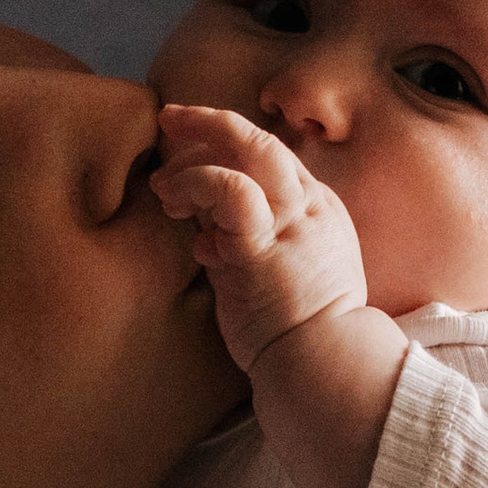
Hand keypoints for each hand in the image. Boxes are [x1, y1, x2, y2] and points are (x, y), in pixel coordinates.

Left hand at [153, 103, 367, 374]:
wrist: (323, 366)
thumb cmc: (300, 333)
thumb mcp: (279, 273)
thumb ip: (247, 242)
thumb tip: (204, 233)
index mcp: (316, 209)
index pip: (268, 157)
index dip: (223, 143)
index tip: (188, 146)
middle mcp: (307, 206)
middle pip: (258, 140)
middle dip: (207, 122)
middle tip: (168, 121)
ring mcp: (290, 224)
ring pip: (244, 153)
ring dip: (193, 162)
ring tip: (164, 190)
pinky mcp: (262, 248)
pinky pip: (232, 191)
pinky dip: (199, 187)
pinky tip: (181, 214)